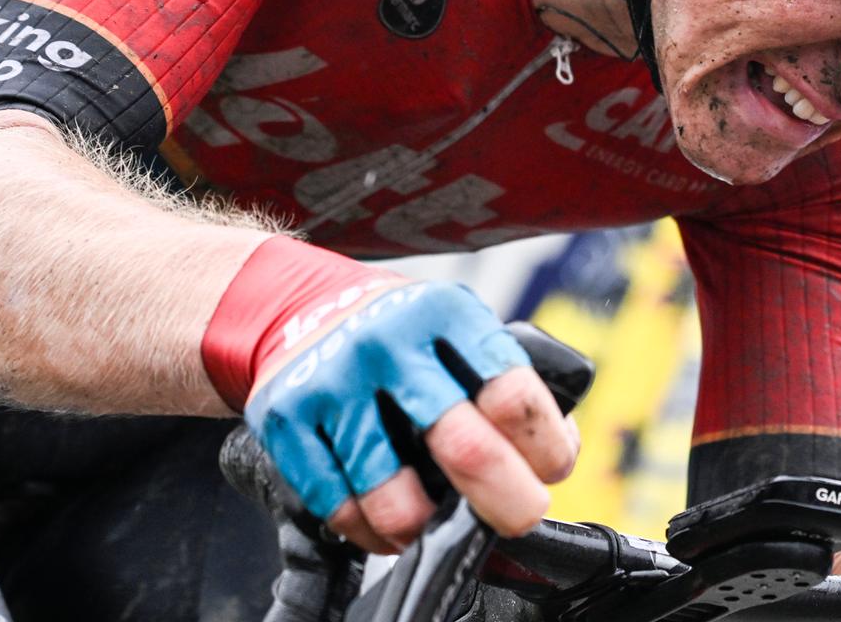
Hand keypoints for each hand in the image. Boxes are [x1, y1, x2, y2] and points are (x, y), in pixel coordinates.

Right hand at [245, 280, 579, 551]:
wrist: (295, 308)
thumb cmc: (398, 331)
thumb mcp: (456, 325)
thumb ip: (504, 376)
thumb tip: (553, 453)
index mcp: (445, 314)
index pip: (513, 396)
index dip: (545, 448)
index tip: (550, 471)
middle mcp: (389, 343)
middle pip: (468, 449)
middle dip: (507, 502)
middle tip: (518, 517)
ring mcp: (335, 383)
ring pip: (397, 495)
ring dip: (427, 528)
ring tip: (439, 526)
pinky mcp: (287, 421)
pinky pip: (340, 507)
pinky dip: (371, 532)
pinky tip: (386, 524)